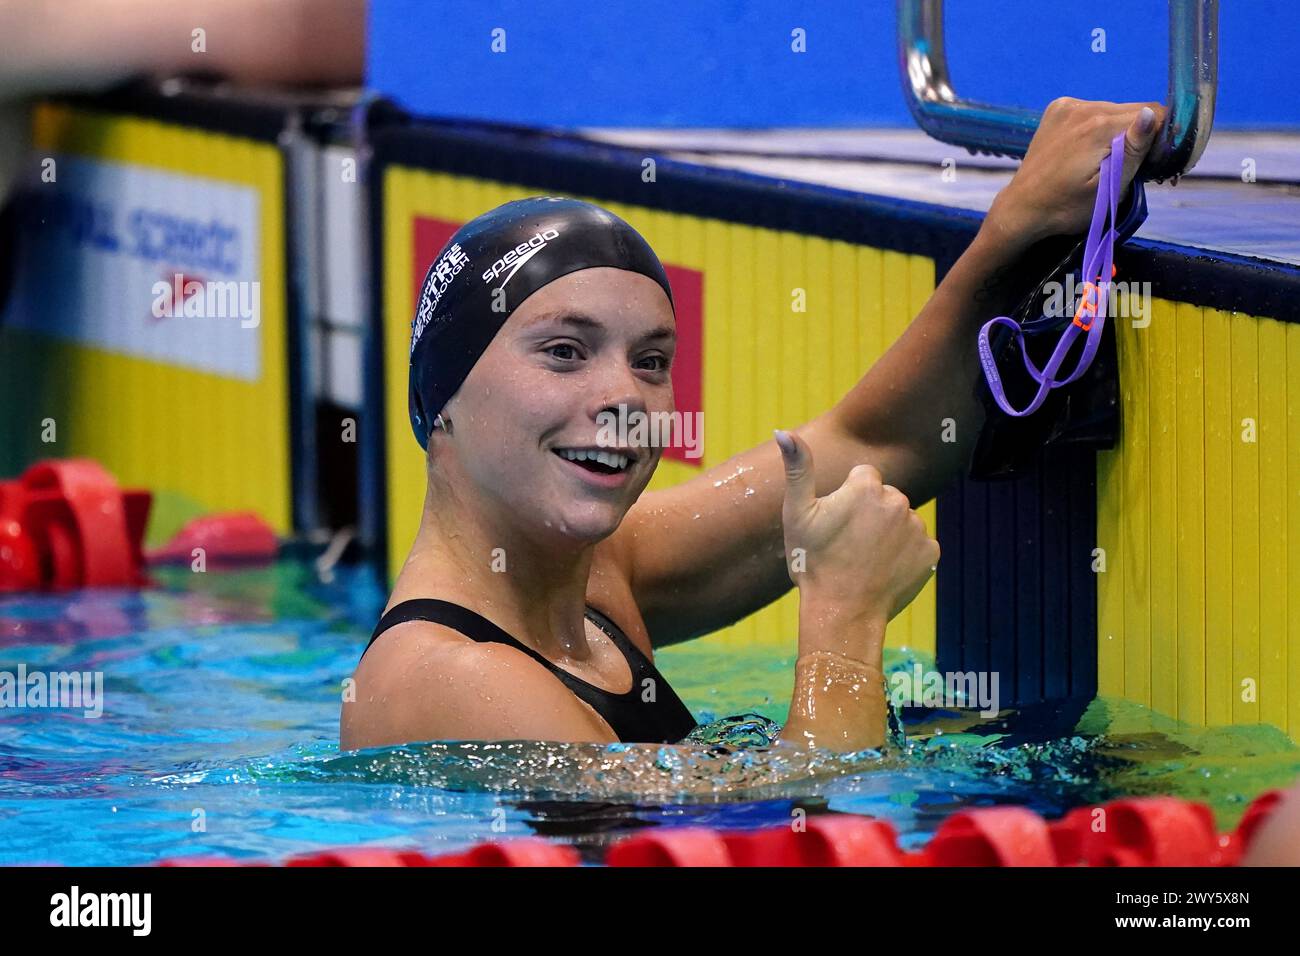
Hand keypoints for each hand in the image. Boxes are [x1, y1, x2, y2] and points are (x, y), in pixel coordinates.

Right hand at [775, 429, 939, 621]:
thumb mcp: (797, 514)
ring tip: (865, 560)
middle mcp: (899, 502)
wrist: (842, 614)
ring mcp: (918, 529)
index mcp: (867, 487)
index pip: (863, 477)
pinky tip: (884, 570)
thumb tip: (783, 431)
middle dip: (870, 515)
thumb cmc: (813, 563)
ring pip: (901, 522)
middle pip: (884, 498)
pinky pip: (917, 545)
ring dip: (887, 535)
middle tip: (848, 545)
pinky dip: (904, 555)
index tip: (836, 524)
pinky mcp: (931, 553)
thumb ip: (797, 468)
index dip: (847, 499)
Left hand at [986, 97, 1165, 246]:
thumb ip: (1133, 151)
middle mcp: (1084, 106)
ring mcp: (1068, 105)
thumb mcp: (1108, 188)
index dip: (1161, 139)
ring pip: (1115, 110)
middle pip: (1135, 110)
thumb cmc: (1066, 208)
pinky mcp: (1057, 109)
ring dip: (1119, 131)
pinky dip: (1098, 126)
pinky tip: (1087, 149)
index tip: (1151, 163)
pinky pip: (1093, 110)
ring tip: (1104, 160)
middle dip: (1140, 136)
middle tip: (1129, 167)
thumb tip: (1153, 114)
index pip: (1156, 114)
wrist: (1022, 209)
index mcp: (1099, 125)